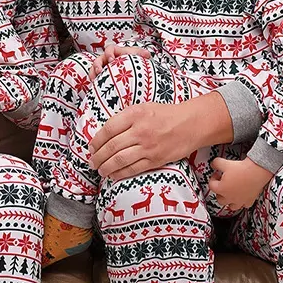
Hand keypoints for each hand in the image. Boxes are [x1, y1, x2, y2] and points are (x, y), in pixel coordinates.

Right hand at [89, 44, 149, 79]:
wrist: (131, 71)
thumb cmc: (132, 60)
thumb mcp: (136, 55)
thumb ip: (140, 54)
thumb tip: (147, 54)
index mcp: (115, 52)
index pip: (110, 49)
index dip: (109, 54)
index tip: (111, 60)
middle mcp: (107, 60)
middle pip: (98, 60)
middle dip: (98, 65)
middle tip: (100, 71)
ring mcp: (103, 68)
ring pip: (94, 69)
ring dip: (93, 74)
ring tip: (94, 80)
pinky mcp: (101, 77)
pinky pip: (94, 78)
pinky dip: (94, 82)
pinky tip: (95, 86)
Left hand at [89, 92, 232, 180]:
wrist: (191, 124)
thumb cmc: (166, 114)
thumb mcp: (143, 107)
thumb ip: (125, 118)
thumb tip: (105, 134)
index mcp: (135, 114)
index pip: (108, 129)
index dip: (96, 141)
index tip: (91, 147)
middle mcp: (140, 130)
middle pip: (111, 147)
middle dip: (97, 157)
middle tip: (91, 162)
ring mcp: (148, 147)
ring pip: (119, 160)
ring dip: (106, 167)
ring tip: (100, 170)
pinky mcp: (156, 160)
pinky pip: (133, 169)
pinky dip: (120, 174)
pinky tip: (113, 175)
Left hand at [208, 157, 273, 210]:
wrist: (257, 172)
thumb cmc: (241, 169)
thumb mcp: (225, 163)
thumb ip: (216, 163)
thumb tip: (213, 164)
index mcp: (222, 189)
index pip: (211, 186)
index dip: (213, 178)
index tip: (217, 174)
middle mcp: (229, 197)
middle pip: (220, 199)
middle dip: (219, 192)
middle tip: (222, 184)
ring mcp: (240, 201)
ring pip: (231, 206)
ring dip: (230, 201)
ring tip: (231, 193)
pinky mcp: (249, 201)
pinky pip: (244, 205)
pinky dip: (243, 202)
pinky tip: (243, 195)